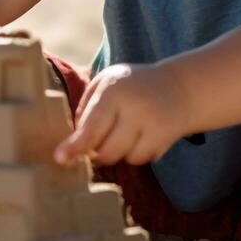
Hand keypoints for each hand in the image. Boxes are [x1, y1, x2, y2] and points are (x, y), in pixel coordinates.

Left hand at [53, 62, 189, 167]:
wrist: (180, 87)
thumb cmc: (133, 85)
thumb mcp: (106, 81)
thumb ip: (86, 106)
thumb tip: (72, 138)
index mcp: (114, 92)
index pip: (91, 126)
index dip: (74, 146)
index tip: (60, 159)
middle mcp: (134, 108)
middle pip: (105, 150)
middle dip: (97, 151)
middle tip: (99, 140)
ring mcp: (152, 125)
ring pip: (123, 158)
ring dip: (118, 151)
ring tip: (125, 131)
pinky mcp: (165, 139)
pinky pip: (140, 160)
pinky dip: (135, 153)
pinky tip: (141, 136)